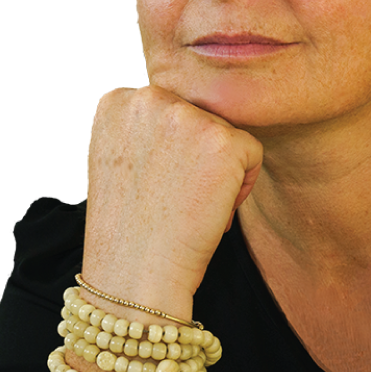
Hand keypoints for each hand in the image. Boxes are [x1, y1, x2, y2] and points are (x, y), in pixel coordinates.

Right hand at [82, 85, 262, 306]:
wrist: (134, 273)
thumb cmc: (129, 227)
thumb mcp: (117, 158)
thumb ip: (145, 125)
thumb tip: (187, 115)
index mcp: (119, 101)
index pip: (170, 109)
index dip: (170, 152)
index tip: (153, 184)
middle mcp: (149, 98)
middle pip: (200, 117)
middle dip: (196, 157)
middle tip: (173, 198)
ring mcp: (186, 117)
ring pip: (226, 134)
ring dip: (218, 171)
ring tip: (188, 205)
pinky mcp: (222, 141)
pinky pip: (252, 152)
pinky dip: (241, 185)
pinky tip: (210, 210)